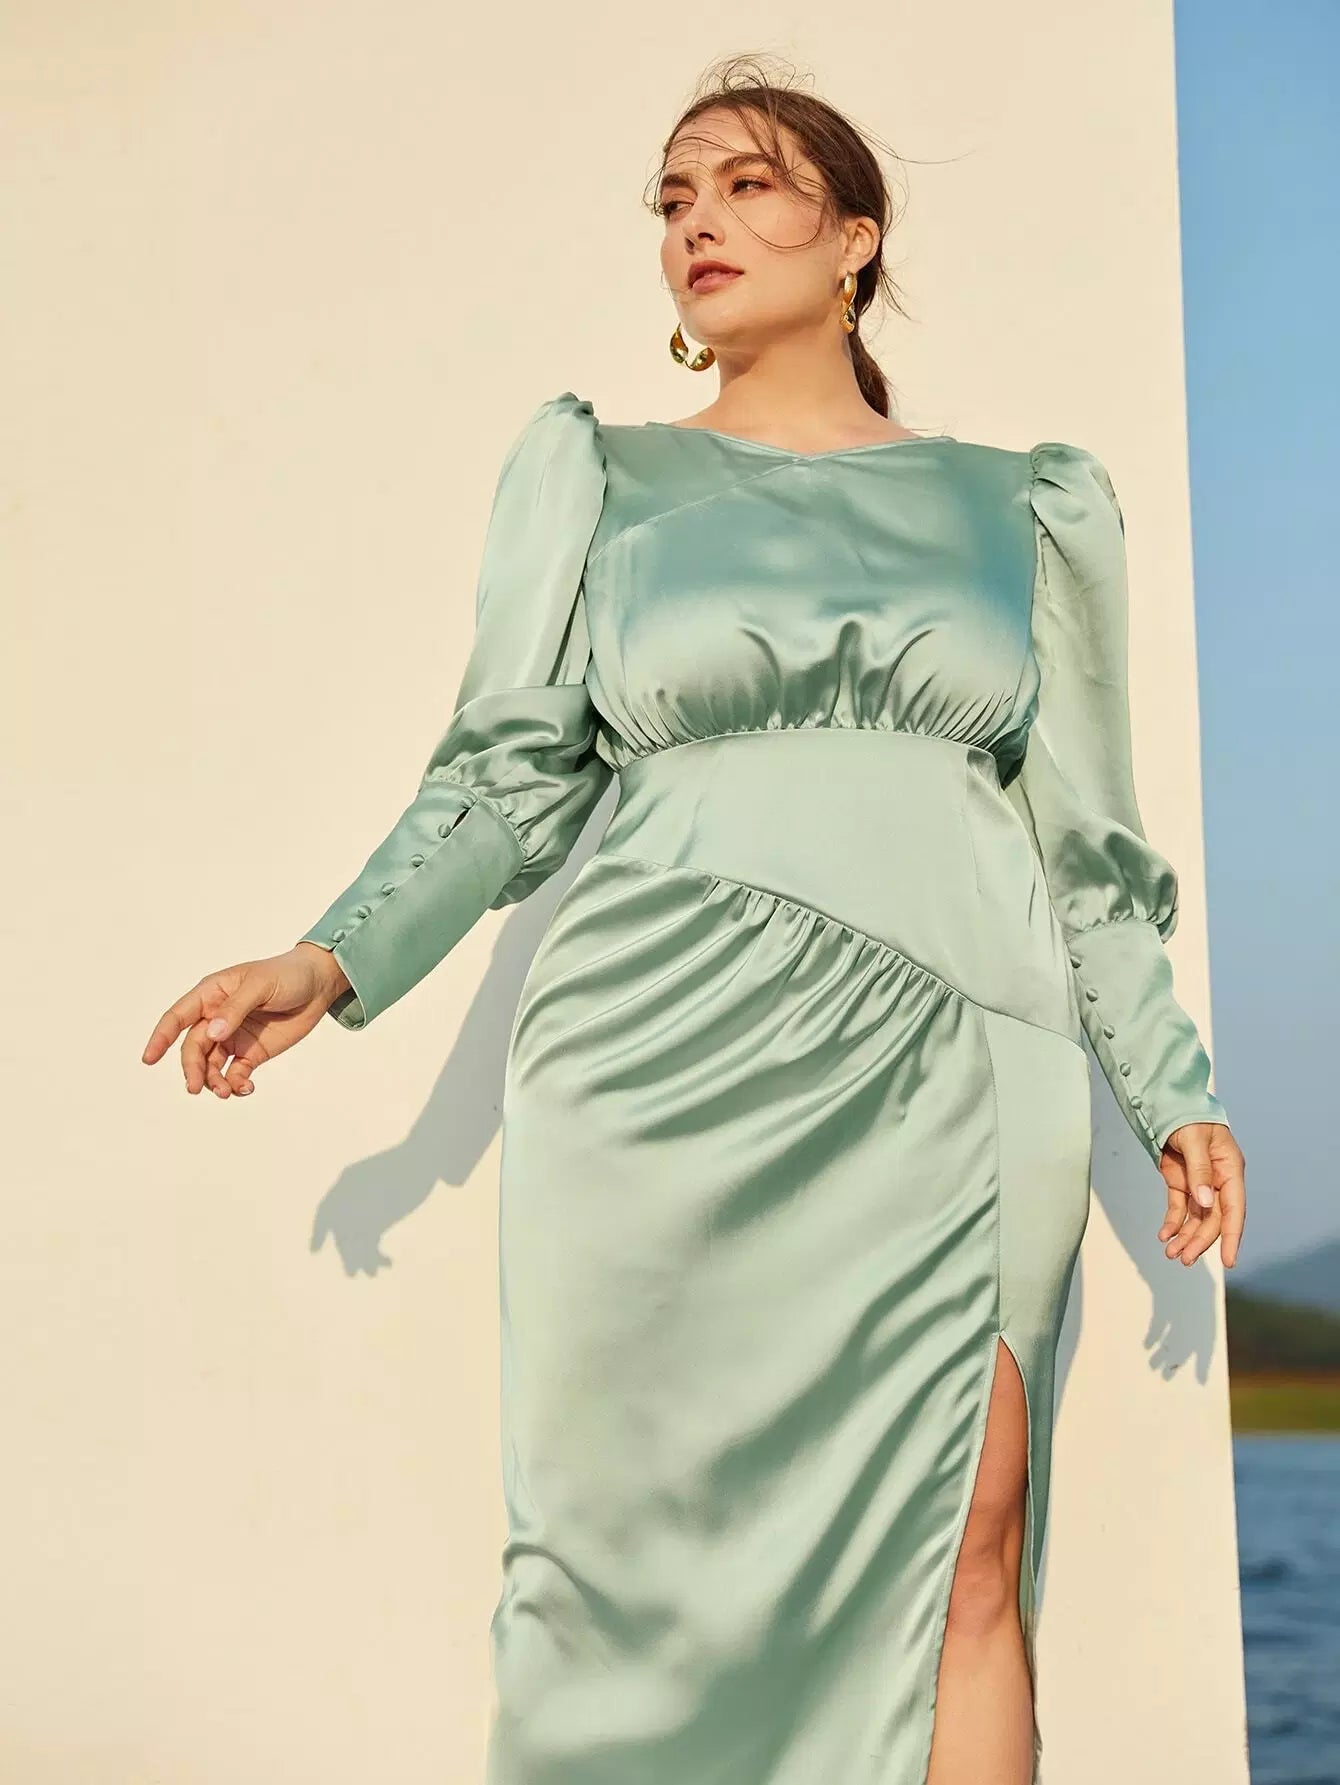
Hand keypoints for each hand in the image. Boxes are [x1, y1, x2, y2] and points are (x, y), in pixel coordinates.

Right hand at [141, 943, 350, 1097]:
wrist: (319, 985)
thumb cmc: (286, 975)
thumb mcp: (260, 985)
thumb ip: (235, 1009)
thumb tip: (212, 1033)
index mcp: (211, 995)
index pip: (178, 1017)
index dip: (160, 1037)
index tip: (148, 1058)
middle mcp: (216, 1018)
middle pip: (193, 1047)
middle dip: (192, 1069)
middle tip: (197, 1088)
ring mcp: (233, 1037)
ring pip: (210, 1065)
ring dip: (213, 1081)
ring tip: (226, 1091)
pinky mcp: (251, 1053)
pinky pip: (234, 1074)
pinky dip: (235, 1084)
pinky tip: (246, 1088)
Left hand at [1157, 1121, 1245, 1268]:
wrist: (1170, 1105)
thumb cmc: (1189, 1118)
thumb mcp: (1195, 1141)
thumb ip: (1200, 1172)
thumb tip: (1206, 1203)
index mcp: (1230, 1170)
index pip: (1234, 1209)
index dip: (1231, 1236)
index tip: (1228, 1261)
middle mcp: (1219, 1182)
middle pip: (1213, 1219)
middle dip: (1199, 1241)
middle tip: (1183, 1259)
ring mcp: (1200, 1184)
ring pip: (1196, 1219)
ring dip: (1185, 1237)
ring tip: (1171, 1254)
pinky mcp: (1182, 1184)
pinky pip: (1180, 1210)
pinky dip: (1173, 1223)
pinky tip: (1164, 1236)